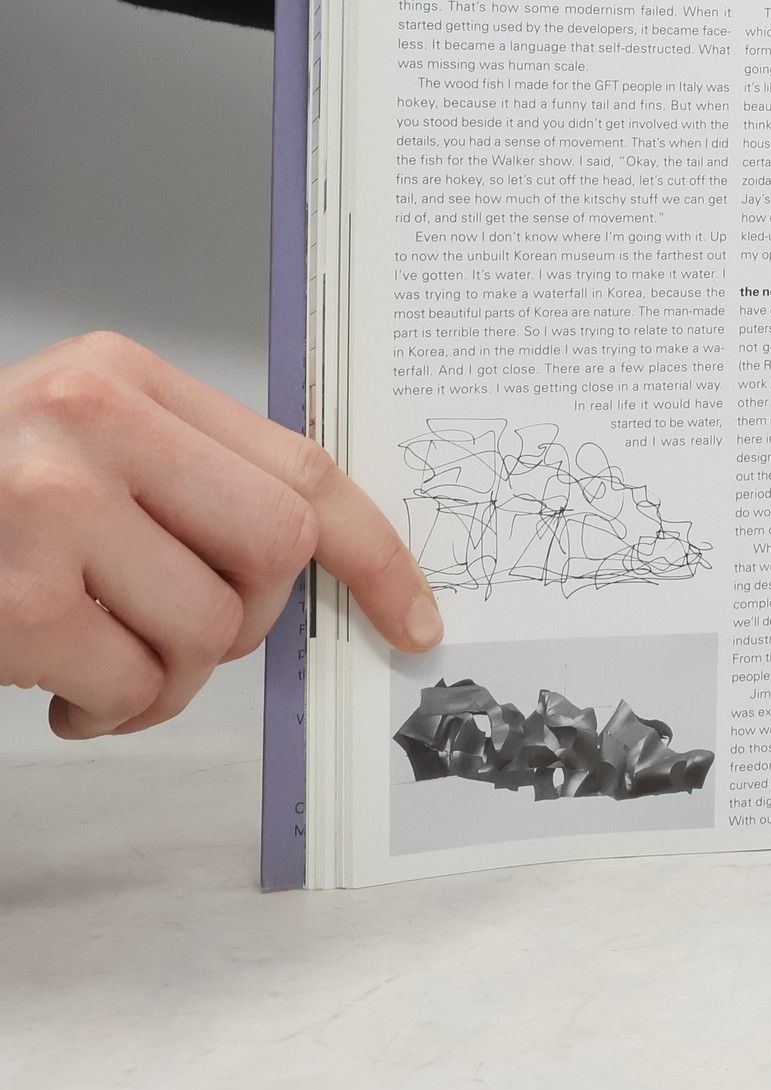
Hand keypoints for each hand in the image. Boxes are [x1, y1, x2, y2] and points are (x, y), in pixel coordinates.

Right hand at [0, 331, 440, 738]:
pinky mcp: (16, 601)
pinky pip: (134, 684)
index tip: (413, 614)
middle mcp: (90, 424)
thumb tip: (310, 558)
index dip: (373, 549)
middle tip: (181, 634)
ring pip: (210, 629)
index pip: (299, 463)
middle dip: (247, 619)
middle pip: (274, 549)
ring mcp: (49, 508)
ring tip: (105, 664)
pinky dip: (113, 711)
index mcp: (122, 378)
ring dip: (168, 677)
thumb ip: (189, 480)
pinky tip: (61, 692)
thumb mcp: (82, 451)